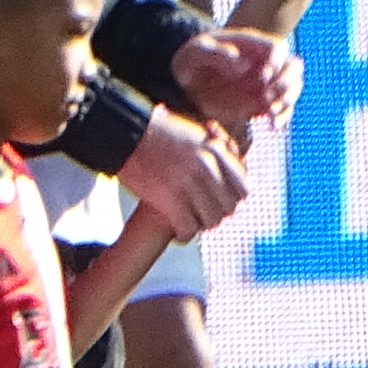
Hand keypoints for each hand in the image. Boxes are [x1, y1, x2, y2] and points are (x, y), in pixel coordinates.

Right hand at [116, 105, 248, 238]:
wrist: (124, 134)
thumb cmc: (158, 133)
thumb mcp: (196, 133)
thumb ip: (218, 147)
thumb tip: (236, 160)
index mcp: (216, 150)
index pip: (242, 189)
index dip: (233, 200)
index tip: (221, 203)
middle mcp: (206, 166)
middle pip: (229, 208)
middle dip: (218, 214)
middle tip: (204, 216)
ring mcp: (188, 182)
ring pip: (211, 220)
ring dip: (202, 225)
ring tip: (191, 223)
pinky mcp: (168, 197)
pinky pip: (187, 227)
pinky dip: (184, 234)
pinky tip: (178, 232)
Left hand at [173, 26, 300, 131]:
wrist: (187, 82)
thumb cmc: (192, 60)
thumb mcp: (195, 53)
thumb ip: (216, 53)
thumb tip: (243, 65)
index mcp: (252, 44)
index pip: (278, 47)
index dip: (277, 61)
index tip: (264, 76)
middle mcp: (265, 63)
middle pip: (294, 67)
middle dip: (287, 82)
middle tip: (269, 95)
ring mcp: (267, 83)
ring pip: (293, 89)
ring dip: (287, 101)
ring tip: (270, 113)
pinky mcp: (263, 102)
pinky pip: (283, 109)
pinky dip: (282, 118)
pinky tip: (271, 126)